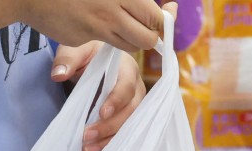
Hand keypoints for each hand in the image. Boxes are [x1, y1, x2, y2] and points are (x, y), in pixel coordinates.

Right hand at [13, 0, 167, 51]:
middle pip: (148, 37)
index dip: (160, 22)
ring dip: (131, 40)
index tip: (158, 21)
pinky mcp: (83, 37)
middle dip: (149, 37)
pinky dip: (107, 38)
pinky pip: (106, 44)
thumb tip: (169, 7)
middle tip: (142, 28)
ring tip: (118, 24)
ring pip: (130, 46)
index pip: (156, 16)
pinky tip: (94, 22)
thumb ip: (135, 0)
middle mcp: (112, 9)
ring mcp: (97, 25)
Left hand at [51, 43, 144, 150]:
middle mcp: (136, 88)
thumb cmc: (88, 53)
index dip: (116, 101)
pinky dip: (107, 143)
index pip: (127, 86)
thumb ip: (68, 59)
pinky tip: (91, 150)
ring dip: (108, 139)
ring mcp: (134, 105)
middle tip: (86, 135)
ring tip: (86, 148)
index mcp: (127, 69)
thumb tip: (58, 75)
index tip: (102, 113)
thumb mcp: (76, 49)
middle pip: (130, 110)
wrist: (96, 61)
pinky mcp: (128, 117)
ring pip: (129, 125)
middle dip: (109, 125)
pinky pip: (123, 133)